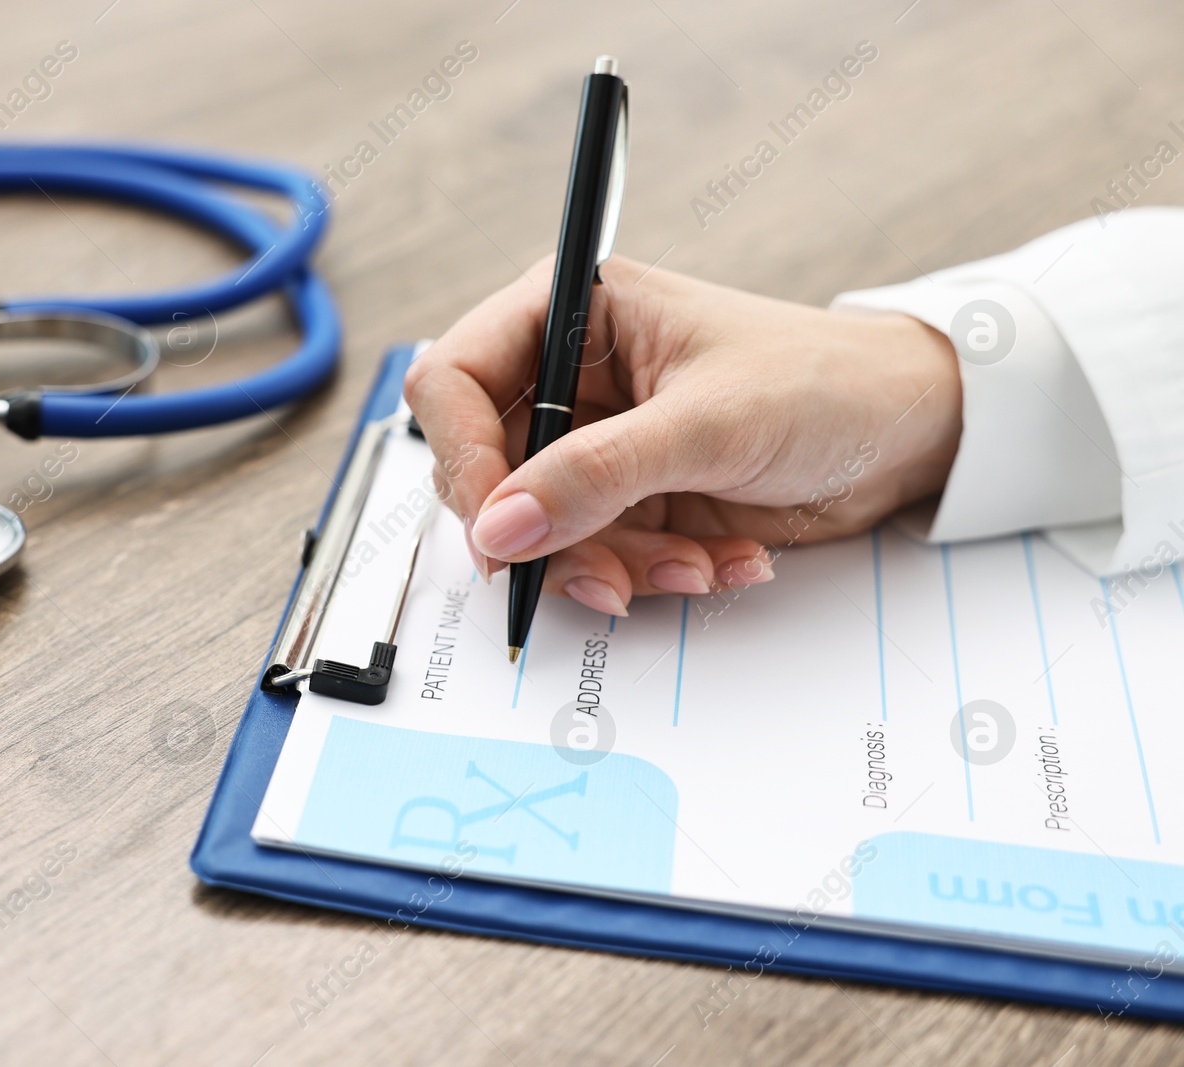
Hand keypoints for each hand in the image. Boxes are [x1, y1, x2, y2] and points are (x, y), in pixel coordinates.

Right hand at [403, 255, 962, 615]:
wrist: (908, 432)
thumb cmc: (822, 384)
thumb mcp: (707, 424)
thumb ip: (595, 476)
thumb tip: (499, 527)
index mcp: (571, 314)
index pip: (454, 381)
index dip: (464, 457)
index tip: (500, 525)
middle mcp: (569, 378)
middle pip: (488, 471)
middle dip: (551, 533)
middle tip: (607, 571)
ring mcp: (596, 445)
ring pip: (539, 530)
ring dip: (613, 564)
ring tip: (694, 563)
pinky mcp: (627, 500)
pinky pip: (595, 557)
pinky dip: (650, 574)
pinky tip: (717, 558)